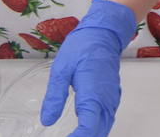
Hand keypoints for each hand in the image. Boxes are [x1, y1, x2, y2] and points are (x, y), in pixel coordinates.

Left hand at [40, 0, 136, 136]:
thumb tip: (47, 120)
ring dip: (93, 133)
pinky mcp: (112, 94)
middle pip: (100, 129)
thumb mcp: (61, 68)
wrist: (105, 32)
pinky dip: (99, 127)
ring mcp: (112, 96)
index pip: (89, 125)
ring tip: (76, 136)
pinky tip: (88, 129)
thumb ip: (55, 96)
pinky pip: (108, 116)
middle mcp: (106, 97)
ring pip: (106, 124)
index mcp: (93, 91)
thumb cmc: (82, 47)